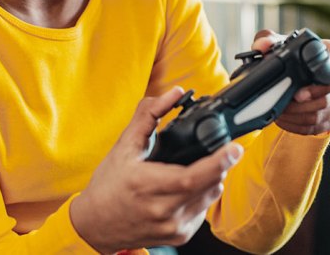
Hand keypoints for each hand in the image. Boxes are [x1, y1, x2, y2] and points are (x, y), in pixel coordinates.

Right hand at [70, 87, 243, 252]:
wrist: (94, 225)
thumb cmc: (107, 185)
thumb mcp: (124, 146)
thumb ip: (148, 115)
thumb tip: (173, 94)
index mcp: (147, 185)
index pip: (192, 177)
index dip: (218, 162)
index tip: (235, 148)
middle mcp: (162, 210)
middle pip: (210, 185)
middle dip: (219, 164)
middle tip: (216, 151)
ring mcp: (172, 227)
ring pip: (211, 197)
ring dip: (211, 179)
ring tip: (191, 170)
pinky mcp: (179, 236)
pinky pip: (203, 210)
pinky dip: (202, 196)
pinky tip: (184, 190)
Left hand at [252, 30, 329, 135]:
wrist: (306, 67)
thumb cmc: (299, 53)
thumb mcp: (283, 42)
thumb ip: (269, 39)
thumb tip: (262, 46)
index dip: (319, 89)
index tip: (297, 95)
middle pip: (329, 102)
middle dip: (301, 108)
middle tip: (281, 107)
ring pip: (322, 118)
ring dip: (297, 119)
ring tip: (279, 113)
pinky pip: (319, 128)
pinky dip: (299, 127)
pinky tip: (285, 121)